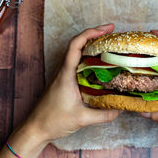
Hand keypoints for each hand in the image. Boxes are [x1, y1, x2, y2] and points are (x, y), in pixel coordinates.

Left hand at [23, 24, 121, 143]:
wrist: (36, 129)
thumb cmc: (53, 121)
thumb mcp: (82, 119)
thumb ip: (104, 114)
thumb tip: (121, 108)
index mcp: (66, 74)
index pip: (76, 45)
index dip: (90, 33)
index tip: (106, 29)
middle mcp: (63, 71)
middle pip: (78, 44)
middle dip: (95, 35)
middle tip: (112, 32)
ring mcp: (63, 75)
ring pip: (77, 53)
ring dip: (91, 45)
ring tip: (109, 44)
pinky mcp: (64, 81)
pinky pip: (77, 64)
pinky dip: (89, 58)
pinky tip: (100, 64)